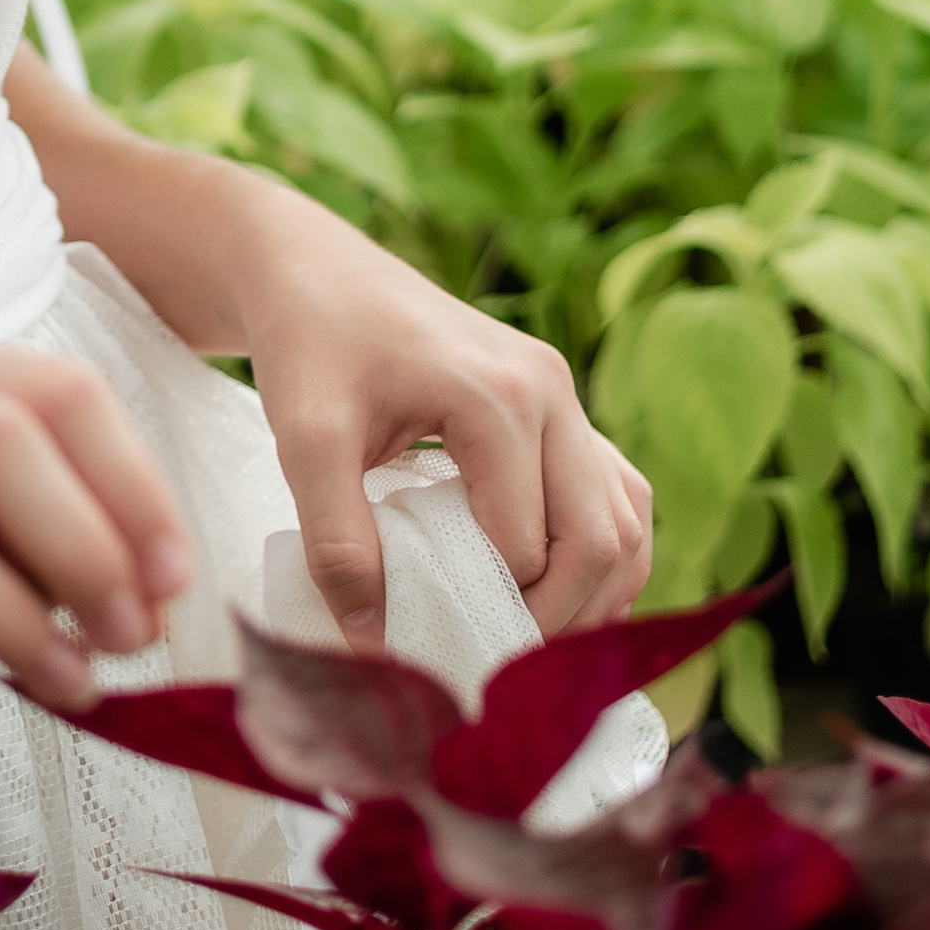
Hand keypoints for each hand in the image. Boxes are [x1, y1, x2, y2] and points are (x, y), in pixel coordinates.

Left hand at [239, 210, 651, 647]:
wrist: (312, 267)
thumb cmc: (308, 342)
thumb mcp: (304, 440)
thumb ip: (336, 542)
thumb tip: (372, 644)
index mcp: (500, 397)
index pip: (526, 547)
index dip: (490, 612)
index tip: (440, 652)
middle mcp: (550, 391)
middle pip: (600, 540)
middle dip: (559, 618)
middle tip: (494, 662)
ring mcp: (562, 394)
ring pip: (624, 518)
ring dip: (594, 589)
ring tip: (526, 635)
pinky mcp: (555, 402)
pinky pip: (614, 490)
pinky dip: (601, 549)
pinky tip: (556, 589)